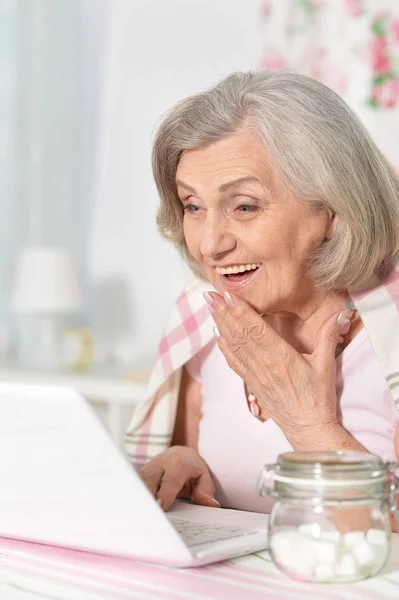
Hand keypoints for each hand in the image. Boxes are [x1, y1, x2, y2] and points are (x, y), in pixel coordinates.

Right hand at [139, 446, 219, 510]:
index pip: (170, 480)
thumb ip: (205, 491)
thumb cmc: (192, 468)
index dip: (165, 493)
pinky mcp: (139, 474)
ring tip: (139, 515)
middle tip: (149, 515)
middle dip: (148, 496)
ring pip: (139, 482)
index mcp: (178, 464)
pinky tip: (134, 509)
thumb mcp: (203, 477)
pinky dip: (134, 496)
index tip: (162, 507)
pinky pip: (134, 485)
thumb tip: (211, 505)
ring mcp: (147, 468)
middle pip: (150, 479)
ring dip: (139, 497)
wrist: (179, 453)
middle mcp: (160, 464)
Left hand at [204, 291, 351, 444]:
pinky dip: (224, 346)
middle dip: (223, 312)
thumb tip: (342, 313)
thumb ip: (329, 336)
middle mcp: (263, 364)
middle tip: (210, 294)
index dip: (241, 311)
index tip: (228, 295)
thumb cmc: (318, 397)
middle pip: (239, 334)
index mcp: (281, 357)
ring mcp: (255, 374)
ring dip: (220, 324)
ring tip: (209, 306)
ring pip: (233, 345)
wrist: (307, 428)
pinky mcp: (251, 383)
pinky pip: (234, 361)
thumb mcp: (326, 365)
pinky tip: (217, 334)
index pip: (256, 329)